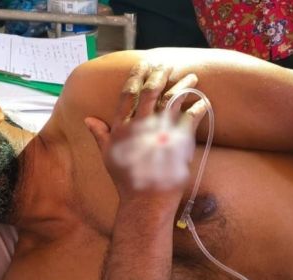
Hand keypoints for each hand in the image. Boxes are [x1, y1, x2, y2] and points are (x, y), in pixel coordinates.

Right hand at [84, 62, 207, 208]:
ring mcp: (159, 133)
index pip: (128, 94)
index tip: (143, 64)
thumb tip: (88, 119)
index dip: (136, 76)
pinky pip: (191, 117)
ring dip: (184, 86)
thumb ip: (100, 134)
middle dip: (160, 74)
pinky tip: (204, 102)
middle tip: (167, 65)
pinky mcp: (178, 142)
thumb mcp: (108, 156)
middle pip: (151, 91)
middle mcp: (139, 126)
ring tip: (193, 77)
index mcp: (121, 128)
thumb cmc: (126, 181)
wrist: (145, 202)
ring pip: (173, 100)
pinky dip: (199, 107)